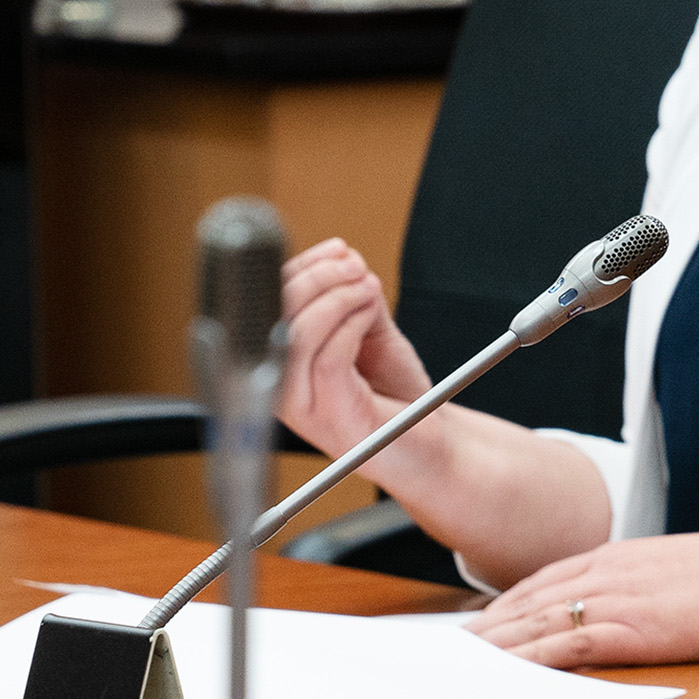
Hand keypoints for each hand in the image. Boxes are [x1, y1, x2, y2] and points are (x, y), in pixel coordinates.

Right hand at [278, 238, 432, 457]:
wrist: (433, 448)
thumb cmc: (398, 397)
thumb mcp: (370, 334)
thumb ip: (351, 300)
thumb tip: (343, 257)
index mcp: (278, 364)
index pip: (266, 306)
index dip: (299, 269)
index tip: (336, 250)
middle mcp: (278, 387)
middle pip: (272, 316)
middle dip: (318, 277)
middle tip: (356, 265)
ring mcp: (300, 406)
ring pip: (297, 334)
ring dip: (337, 297)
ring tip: (367, 288)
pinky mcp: (329, 416)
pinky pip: (328, 358)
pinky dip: (350, 324)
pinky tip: (369, 316)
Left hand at [471, 531, 698, 668]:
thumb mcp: (689, 569)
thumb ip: (651, 583)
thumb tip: (643, 602)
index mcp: (625, 555)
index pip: (549, 578)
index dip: (511, 601)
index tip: (488, 619)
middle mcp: (611, 573)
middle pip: (531, 600)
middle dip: (490, 624)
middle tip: (456, 646)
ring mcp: (618, 601)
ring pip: (537, 623)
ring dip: (497, 645)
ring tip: (465, 663)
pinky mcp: (630, 631)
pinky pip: (565, 647)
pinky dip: (530, 659)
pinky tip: (508, 672)